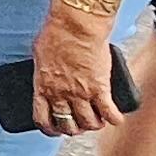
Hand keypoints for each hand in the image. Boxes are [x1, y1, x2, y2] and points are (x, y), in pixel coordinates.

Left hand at [25, 6, 124, 135]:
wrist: (76, 25)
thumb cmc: (56, 33)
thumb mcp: (39, 55)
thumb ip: (43, 70)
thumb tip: (45, 74)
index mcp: (43, 87)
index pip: (42, 118)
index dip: (50, 128)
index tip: (55, 129)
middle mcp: (61, 95)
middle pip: (68, 125)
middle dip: (75, 129)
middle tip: (81, 125)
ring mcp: (81, 94)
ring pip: (89, 123)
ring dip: (95, 125)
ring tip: (99, 120)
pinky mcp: (100, 88)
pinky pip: (109, 113)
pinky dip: (114, 118)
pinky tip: (116, 118)